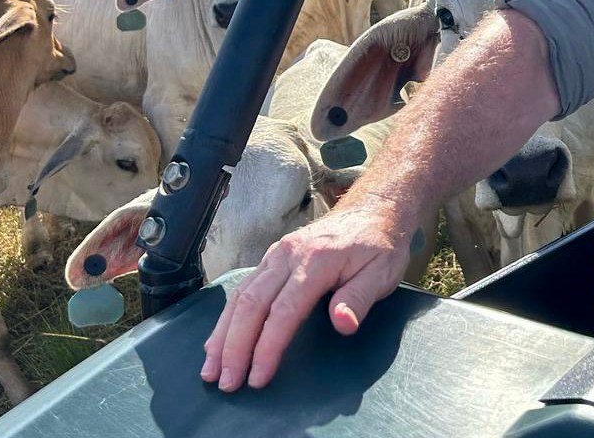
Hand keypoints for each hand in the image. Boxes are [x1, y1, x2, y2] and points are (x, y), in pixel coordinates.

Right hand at [200, 195, 411, 391]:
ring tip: (211, 370)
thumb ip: (360, 298)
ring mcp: (277, 254)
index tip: (258, 378)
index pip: (284, 310)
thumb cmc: (380, 245)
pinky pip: (244, 287)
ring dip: (223, 335)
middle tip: (227, 383)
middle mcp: (289, 255)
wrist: (374, 210)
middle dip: (235, 347)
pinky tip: (218, 340)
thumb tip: (342, 324)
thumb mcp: (383, 272)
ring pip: (240, 296)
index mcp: (316, 260)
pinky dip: (227, 317)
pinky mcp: (273, 257)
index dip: (267, 346)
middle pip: (252, 304)